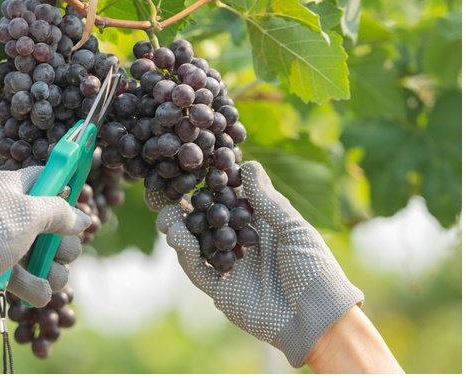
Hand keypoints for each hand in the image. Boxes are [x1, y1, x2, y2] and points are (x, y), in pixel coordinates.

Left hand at [0, 166, 90, 310]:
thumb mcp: (30, 213)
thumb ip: (61, 212)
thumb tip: (83, 219)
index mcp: (8, 186)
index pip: (43, 177)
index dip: (63, 188)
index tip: (76, 201)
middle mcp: (5, 210)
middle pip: (50, 224)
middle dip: (63, 244)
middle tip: (60, 252)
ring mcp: (1, 240)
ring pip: (42, 254)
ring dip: (52, 269)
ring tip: (50, 277)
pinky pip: (25, 276)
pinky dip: (33, 285)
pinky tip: (36, 292)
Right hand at [148, 161, 363, 367]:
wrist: (319, 319)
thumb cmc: (316, 270)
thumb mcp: (294, 229)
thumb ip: (267, 200)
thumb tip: (248, 165)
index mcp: (261, 226)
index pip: (230, 201)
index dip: (213, 186)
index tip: (194, 168)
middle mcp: (242, 244)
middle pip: (208, 221)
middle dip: (187, 207)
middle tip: (165, 192)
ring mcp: (230, 267)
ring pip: (197, 244)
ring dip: (181, 229)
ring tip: (166, 216)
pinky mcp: (221, 290)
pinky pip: (198, 270)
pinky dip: (186, 254)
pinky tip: (179, 239)